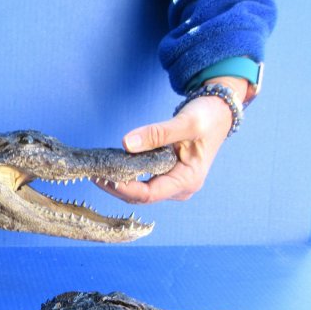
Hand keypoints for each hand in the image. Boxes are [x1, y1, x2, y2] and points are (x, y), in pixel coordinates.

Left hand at [99, 77, 248, 203]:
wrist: (218, 113)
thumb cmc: (207, 117)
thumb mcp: (185, 123)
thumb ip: (156, 134)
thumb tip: (126, 144)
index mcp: (188, 180)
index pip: (149, 194)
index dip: (124, 187)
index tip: (104, 176)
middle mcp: (179, 188)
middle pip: (140, 196)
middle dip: (115, 186)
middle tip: (92, 173)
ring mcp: (172, 185)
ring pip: (138, 191)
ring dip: (117, 182)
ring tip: (96, 170)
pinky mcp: (165, 178)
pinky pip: (140, 182)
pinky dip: (125, 175)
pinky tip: (109, 166)